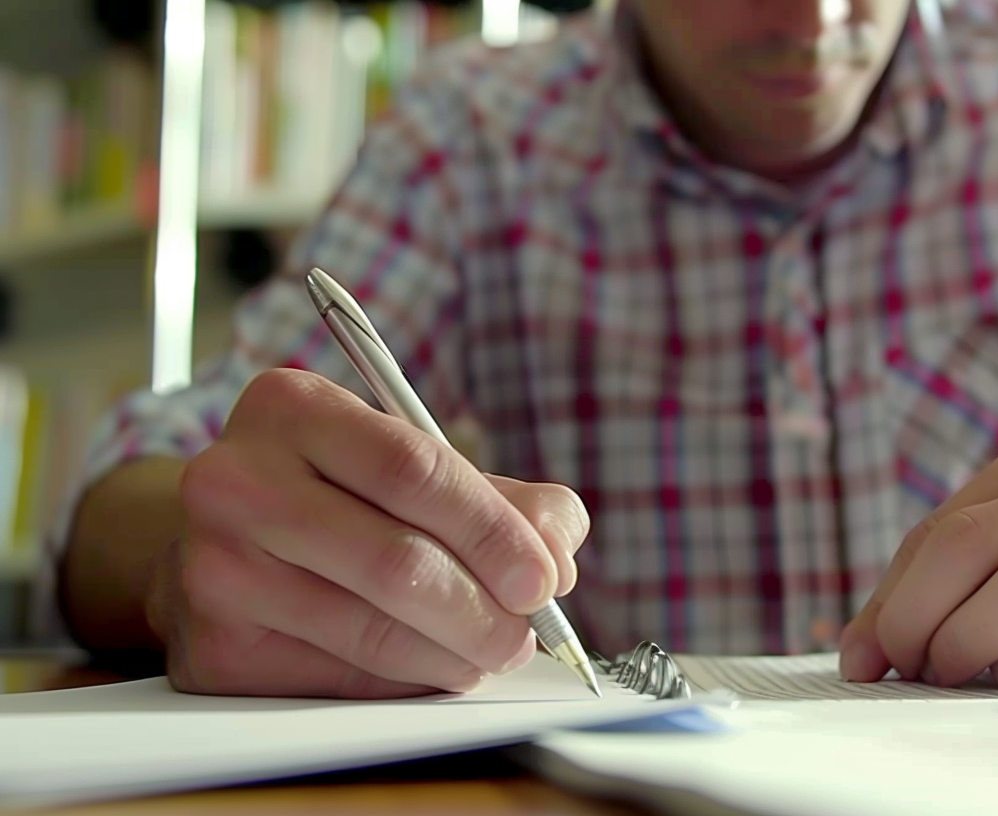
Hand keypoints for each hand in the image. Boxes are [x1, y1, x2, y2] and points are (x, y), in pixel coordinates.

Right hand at [148, 369, 588, 697]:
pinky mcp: (214, 649)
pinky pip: (339, 679)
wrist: (227, 542)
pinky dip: (405, 682)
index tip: (543, 579)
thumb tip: (557, 559)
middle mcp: (236, 482)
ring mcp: (215, 569)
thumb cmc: (341, 495)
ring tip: (489, 652)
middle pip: (393, 561)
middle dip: (482, 610)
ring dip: (453, 656)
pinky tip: (429, 665)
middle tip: (526, 634)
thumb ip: (508, 500)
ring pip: (370, 632)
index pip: (412, 469)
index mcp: (292, 408)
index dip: (491, 531)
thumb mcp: (416, 465)